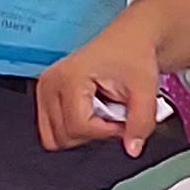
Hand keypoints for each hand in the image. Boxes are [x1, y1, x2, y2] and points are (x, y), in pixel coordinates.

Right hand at [37, 26, 162, 155]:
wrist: (129, 40)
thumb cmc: (133, 56)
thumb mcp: (144, 89)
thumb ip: (140, 122)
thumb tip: (132, 149)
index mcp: (69, 77)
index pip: (79, 126)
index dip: (106, 131)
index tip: (123, 118)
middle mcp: (50, 83)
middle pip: (64, 136)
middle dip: (94, 132)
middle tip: (113, 112)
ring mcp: (44, 90)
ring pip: (55, 138)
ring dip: (84, 132)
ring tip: (101, 110)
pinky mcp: (46, 96)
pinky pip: (53, 130)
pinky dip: (75, 127)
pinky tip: (91, 110)